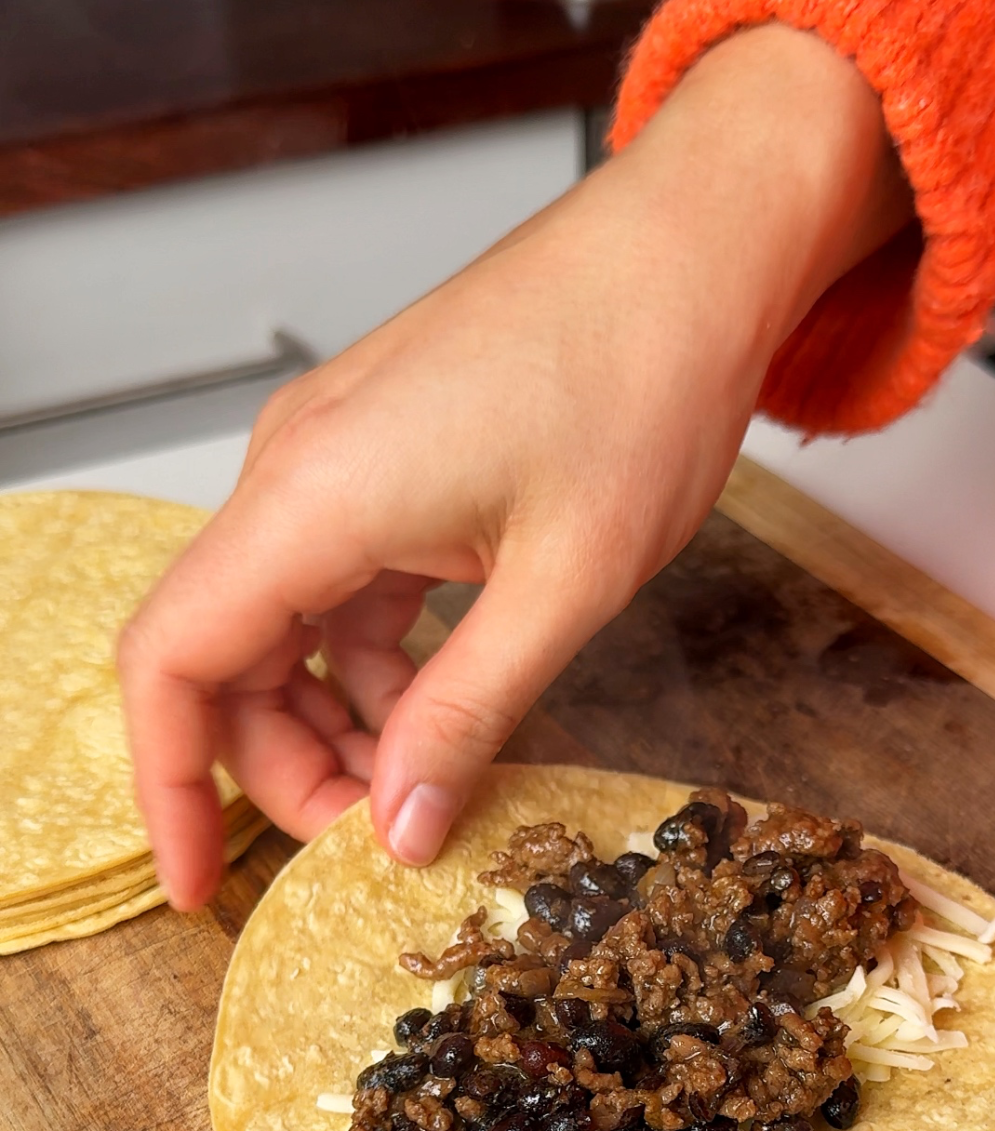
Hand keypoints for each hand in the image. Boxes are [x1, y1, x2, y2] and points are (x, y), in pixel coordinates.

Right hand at [117, 22, 909, 908]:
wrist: (691, 247)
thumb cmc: (641, 376)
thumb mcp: (565, 584)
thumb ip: (468, 715)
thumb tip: (399, 828)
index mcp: (314, 496)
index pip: (173, 660)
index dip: (167, 785)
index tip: (197, 883)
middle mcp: (296, 473)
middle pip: (225, 660)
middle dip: (285, 771)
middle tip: (380, 844)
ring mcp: (334, 463)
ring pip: (281, 632)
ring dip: (335, 726)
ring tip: (425, 790)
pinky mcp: (379, 464)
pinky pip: (337, 593)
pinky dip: (373, 669)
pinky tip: (445, 712)